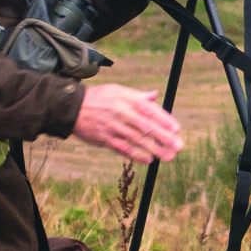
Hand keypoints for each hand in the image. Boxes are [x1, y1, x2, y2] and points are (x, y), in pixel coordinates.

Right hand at [72, 83, 186, 163]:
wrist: (71, 108)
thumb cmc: (98, 98)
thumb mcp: (117, 90)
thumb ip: (137, 96)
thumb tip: (154, 95)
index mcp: (126, 99)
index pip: (149, 110)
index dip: (164, 120)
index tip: (176, 128)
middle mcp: (120, 113)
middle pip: (146, 126)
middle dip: (164, 137)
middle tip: (178, 145)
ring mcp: (112, 127)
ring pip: (136, 140)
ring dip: (154, 149)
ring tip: (168, 156)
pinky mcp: (104, 139)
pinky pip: (123, 149)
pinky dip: (136, 155)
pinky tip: (148, 160)